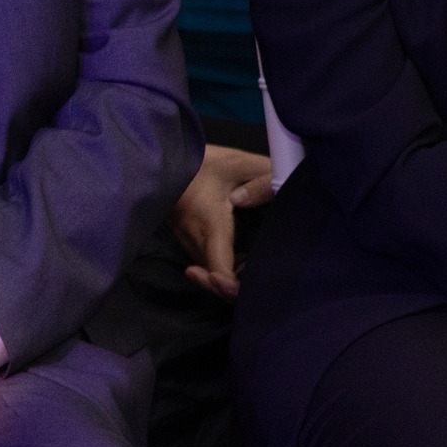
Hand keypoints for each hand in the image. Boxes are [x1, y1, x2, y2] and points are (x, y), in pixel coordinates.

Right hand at [172, 144, 272, 299]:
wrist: (166, 158)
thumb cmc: (203, 160)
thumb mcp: (239, 163)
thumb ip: (264, 180)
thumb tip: (281, 200)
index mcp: (210, 224)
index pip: (219, 271)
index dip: (232, 289)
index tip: (248, 288)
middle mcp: (195, 240)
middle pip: (215, 280)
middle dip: (236, 288)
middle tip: (263, 280)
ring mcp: (186, 242)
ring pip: (210, 272)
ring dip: (230, 278)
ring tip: (256, 271)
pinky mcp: (185, 239)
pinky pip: (205, 261)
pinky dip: (222, 267)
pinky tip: (243, 259)